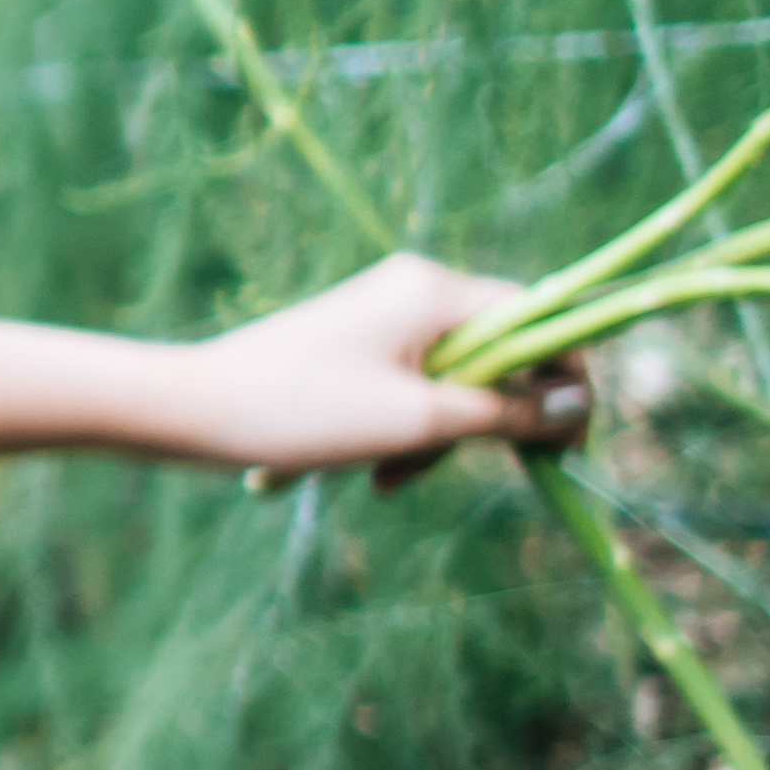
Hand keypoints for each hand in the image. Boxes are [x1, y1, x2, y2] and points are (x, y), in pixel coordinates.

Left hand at [184, 255, 582, 486]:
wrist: (195, 411)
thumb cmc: (307, 412)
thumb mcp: (420, 422)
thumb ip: (504, 413)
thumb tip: (573, 409)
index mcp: (434, 291)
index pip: (539, 319)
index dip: (565, 381)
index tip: (566, 445)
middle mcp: (413, 290)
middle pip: (497, 356)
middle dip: (485, 421)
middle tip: (468, 467)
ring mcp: (382, 317)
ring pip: (452, 382)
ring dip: (437, 438)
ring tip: (388, 480)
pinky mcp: (356, 346)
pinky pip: (410, 389)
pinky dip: (402, 432)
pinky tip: (371, 471)